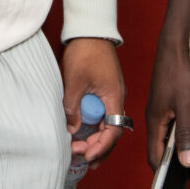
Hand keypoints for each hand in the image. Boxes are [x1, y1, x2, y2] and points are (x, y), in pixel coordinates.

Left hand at [61, 37, 123, 169]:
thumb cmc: (85, 51)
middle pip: (112, 132)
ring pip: (107, 125)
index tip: (86, 155)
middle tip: (80, 157)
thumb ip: (72, 107)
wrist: (90, 31)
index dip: (101, 147)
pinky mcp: (104, 92)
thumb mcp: (74, 82)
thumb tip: (72, 129)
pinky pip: (102, 116)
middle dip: (98, 148)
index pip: (113, 132)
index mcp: (114, 98)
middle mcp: (116, 99)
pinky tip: (83, 135)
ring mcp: (111, 96)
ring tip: (81, 153)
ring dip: (95, 140)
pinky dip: (93, 128)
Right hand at [147, 26, 189, 172]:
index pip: (154, 158)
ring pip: (167, 137)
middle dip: (171, 167)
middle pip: (160, 150)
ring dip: (178, 150)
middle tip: (189, 182)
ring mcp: (161, 110)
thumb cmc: (178, 71)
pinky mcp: (169, 102)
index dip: (163, 176)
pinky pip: (172, 126)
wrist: (176, 43)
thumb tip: (186, 162)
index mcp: (153, 122)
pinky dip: (181, 136)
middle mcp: (155, 118)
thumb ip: (185, 134)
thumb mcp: (185, 105)